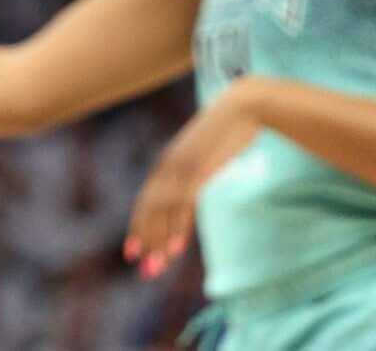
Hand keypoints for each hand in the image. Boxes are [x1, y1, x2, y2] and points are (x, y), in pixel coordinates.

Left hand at [125, 90, 261, 277]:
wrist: (243, 106)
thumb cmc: (228, 129)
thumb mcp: (205, 153)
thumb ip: (195, 169)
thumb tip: (194, 183)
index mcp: (168, 161)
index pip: (146, 200)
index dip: (138, 226)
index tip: (133, 250)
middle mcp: (168, 165)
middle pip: (148, 209)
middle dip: (145, 240)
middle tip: (143, 269)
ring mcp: (181, 168)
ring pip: (162, 212)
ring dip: (159, 241)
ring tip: (157, 268)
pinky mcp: (197, 170)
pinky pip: (182, 205)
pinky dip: (177, 228)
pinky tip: (176, 250)